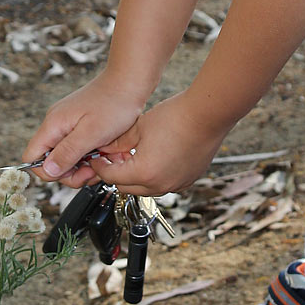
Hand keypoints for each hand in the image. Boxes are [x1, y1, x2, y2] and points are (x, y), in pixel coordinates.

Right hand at [22, 70, 146, 186]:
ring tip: (102, 162)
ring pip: (65, 156)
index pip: (32, 158)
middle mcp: (56, 125)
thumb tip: (48, 171)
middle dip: (70, 172)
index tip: (74, 172)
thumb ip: (68, 152)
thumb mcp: (91, 133)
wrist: (129, 82)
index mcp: (53, 125)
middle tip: (91, 171)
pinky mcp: (80, 125)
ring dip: (82, 165)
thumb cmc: (113, 104)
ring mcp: (67, 124)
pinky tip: (104, 154)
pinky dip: (89, 155)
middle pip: (50, 161)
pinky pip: (77, 148)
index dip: (49, 172)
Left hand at [86, 92, 229, 196]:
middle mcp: (160, 185)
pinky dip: (154, 177)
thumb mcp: (139, 127)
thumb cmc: (176, 117)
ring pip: (146, 189)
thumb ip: (118, 142)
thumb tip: (104, 149)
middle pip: (126, 188)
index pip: (111, 178)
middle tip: (112, 159)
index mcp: (143, 173)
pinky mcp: (188, 180)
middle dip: (116, 174)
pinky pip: (164, 185)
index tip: (97, 159)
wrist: (207, 114)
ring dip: (135, 178)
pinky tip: (154, 158)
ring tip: (133, 157)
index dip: (100, 167)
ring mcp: (176, 184)